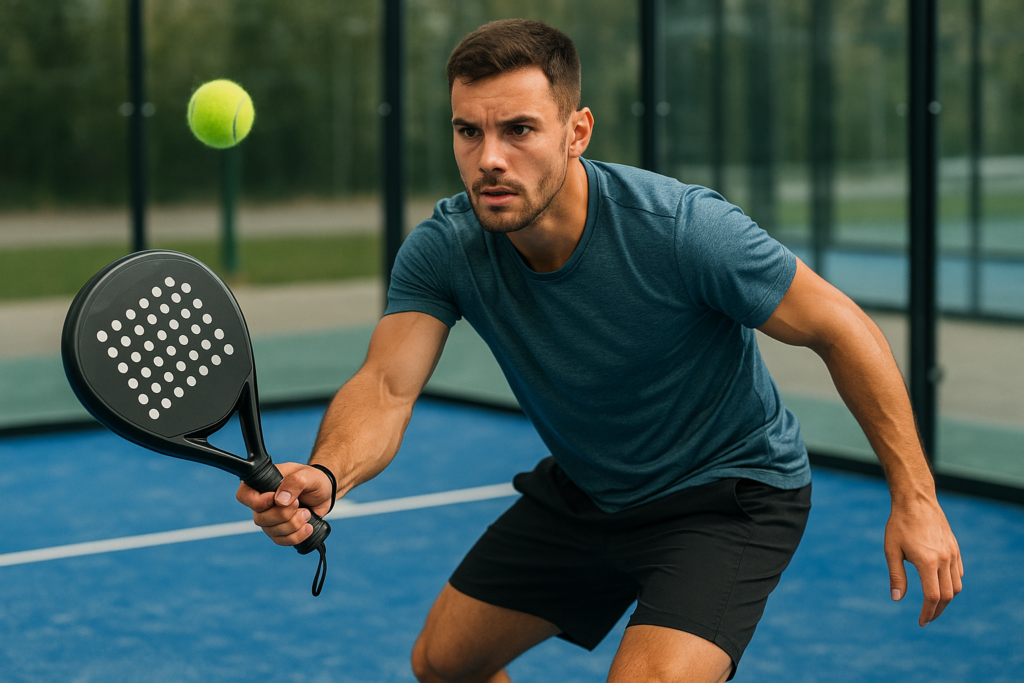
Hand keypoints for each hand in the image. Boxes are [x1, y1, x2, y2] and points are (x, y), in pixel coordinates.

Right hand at [235, 462, 334, 546]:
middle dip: (283, 514)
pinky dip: (296, 536)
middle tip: (299, 504)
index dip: (258, 502)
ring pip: (271, 531)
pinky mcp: (280, 530)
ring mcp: (270, 518)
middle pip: (260, 518)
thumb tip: (280, 501)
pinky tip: (308, 527)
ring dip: (293, 525)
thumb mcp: (306, 475)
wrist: (324, 492)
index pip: (244, 496)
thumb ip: (293, 483)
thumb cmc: (312, 479)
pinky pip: (281, 541)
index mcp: (261, 484)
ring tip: (307, 513)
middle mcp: (262, 503)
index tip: (275, 499)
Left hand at [884, 496, 963, 625]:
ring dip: (946, 599)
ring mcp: (952, 554)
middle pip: (947, 595)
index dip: (928, 613)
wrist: (916, 501)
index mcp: (927, 562)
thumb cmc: (899, 525)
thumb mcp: (891, 550)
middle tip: (927, 618)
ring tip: (933, 605)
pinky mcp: (955, 549)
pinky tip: (940, 585)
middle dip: (938, 611)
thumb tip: (896, 599)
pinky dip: (951, 584)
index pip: (932, 597)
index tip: (921, 622)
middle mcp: (944, 559)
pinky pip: (958, 573)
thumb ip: (896, 576)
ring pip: (956, 586)